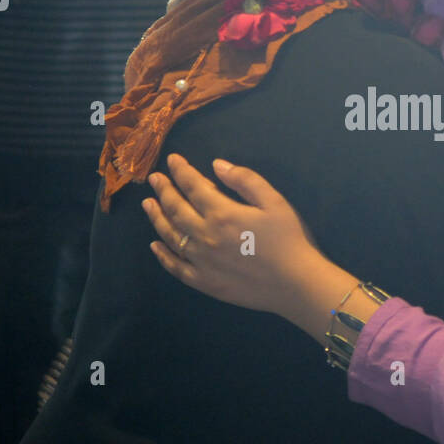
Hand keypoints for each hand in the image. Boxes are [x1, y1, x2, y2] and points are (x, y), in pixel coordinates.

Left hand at [143, 155, 334, 322]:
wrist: (295, 283)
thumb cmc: (289, 239)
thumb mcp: (274, 202)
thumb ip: (245, 180)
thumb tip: (216, 164)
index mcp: (221, 213)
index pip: (193, 186)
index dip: (181, 171)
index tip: (171, 160)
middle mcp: (204, 235)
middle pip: (176, 209)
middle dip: (163, 191)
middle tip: (154, 179)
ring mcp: (200, 261)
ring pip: (170, 235)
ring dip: (157, 218)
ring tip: (148, 204)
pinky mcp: (203, 282)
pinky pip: (175, 267)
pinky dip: (163, 255)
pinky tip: (155, 246)